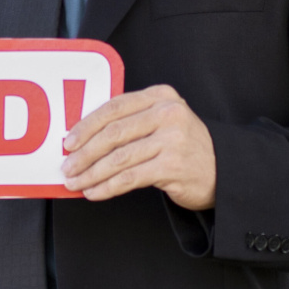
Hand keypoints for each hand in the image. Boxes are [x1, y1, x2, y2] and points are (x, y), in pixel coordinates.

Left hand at [62, 84, 215, 210]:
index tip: (69, 141)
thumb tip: (82, 138)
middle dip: (84, 153)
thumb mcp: (162, 121)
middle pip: (113, 132)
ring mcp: (172, 140)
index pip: (114, 107)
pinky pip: (130, 178)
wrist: (222, 170)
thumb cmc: (182, 146)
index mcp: (160, 96)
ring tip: (76, 183)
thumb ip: (131, 121)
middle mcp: (168, 113)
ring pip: (119, 157)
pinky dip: (107, 187)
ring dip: (91, 173)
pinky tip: (95, 192)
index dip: (86, 125)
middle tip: (67, 166)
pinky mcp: (172, 166)